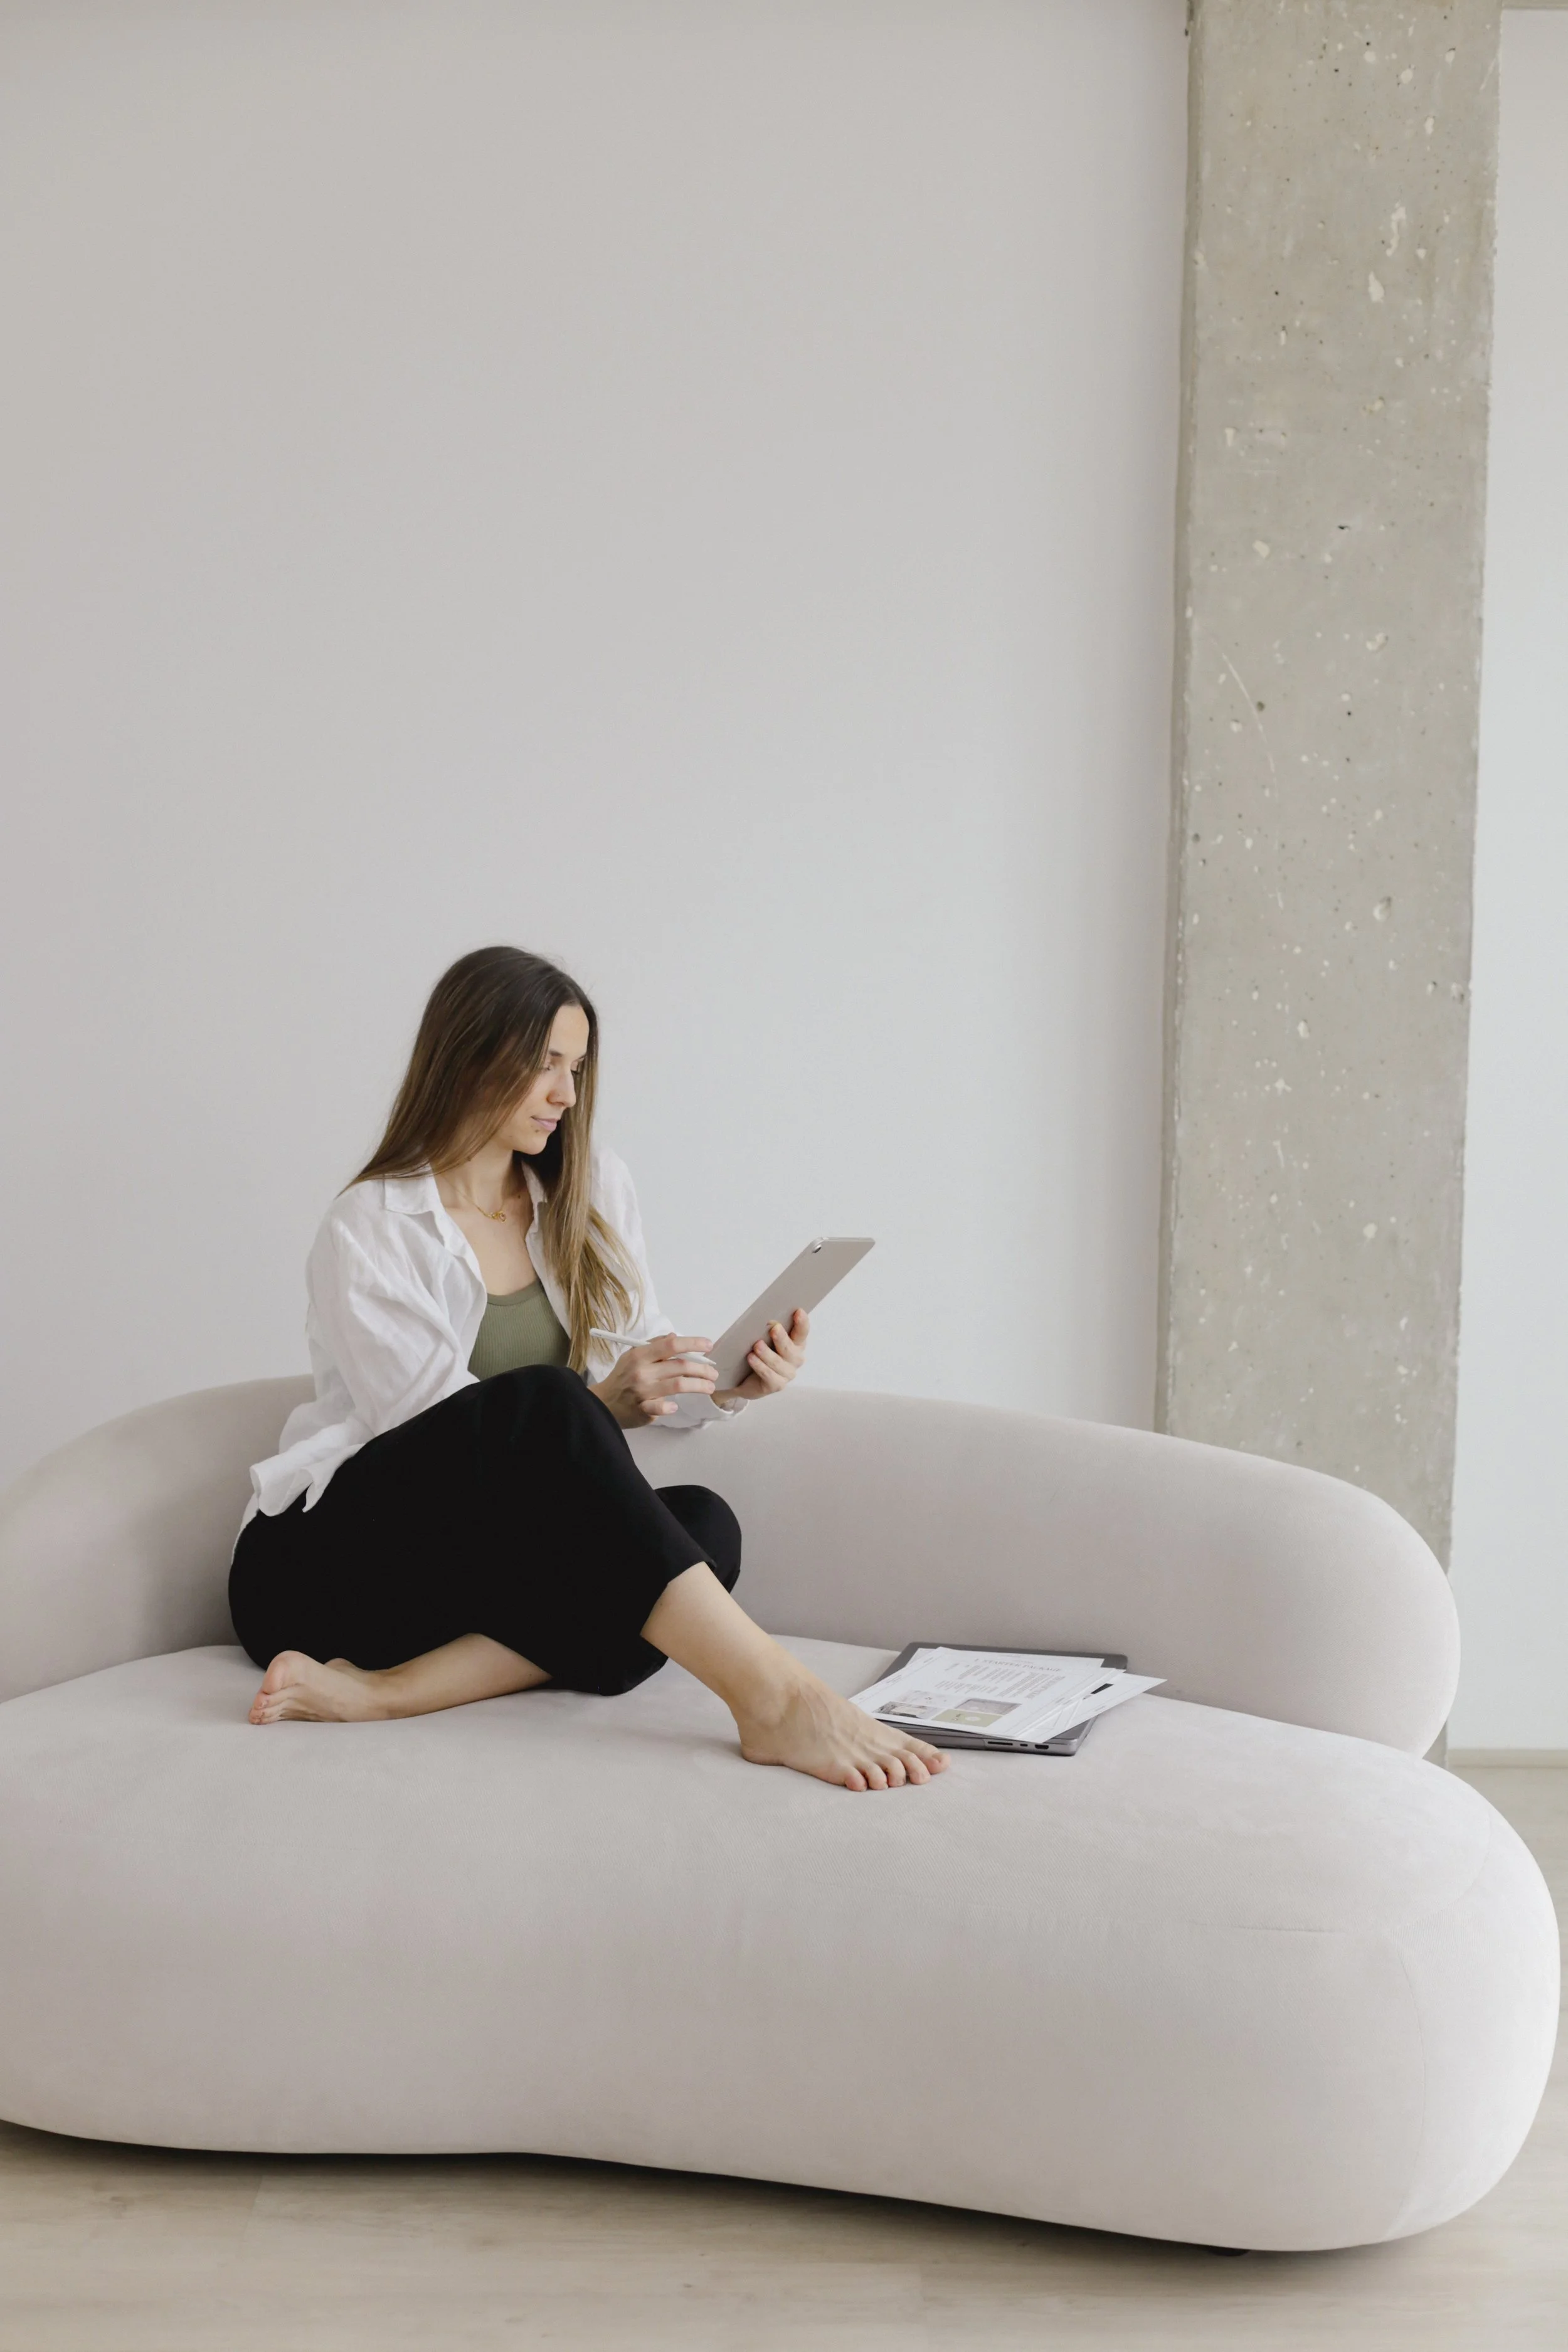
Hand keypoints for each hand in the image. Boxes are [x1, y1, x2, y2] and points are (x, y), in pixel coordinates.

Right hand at [589, 1334, 718, 1428]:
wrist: (603, 1403)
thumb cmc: (622, 1377)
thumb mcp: (633, 1356)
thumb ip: (654, 1345)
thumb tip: (675, 1336)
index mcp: (640, 1355)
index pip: (671, 1345)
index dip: (693, 1343)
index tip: (708, 1345)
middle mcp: (642, 1372)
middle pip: (681, 1366)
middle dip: (703, 1369)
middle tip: (713, 1373)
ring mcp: (643, 1392)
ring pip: (679, 1386)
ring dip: (699, 1386)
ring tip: (709, 1387)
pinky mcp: (643, 1410)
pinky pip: (661, 1408)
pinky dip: (670, 1407)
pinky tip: (676, 1406)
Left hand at [713, 1307, 809, 1408]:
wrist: (744, 1377)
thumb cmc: (758, 1352)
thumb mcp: (763, 1337)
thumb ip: (768, 1329)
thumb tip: (769, 1320)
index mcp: (796, 1343)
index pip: (802, 1332)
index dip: (802, 1323)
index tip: (798, 1311)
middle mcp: (795, 1359)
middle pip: (791, 1349)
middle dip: (782, 1338)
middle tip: (774, 1328)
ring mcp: (787, 1373)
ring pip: (779, 1363)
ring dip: (767, 1353)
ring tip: (756, 1345)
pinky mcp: (776, 1385)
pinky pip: (769, 1375)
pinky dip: (760, 1366)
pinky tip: (751, 1358)